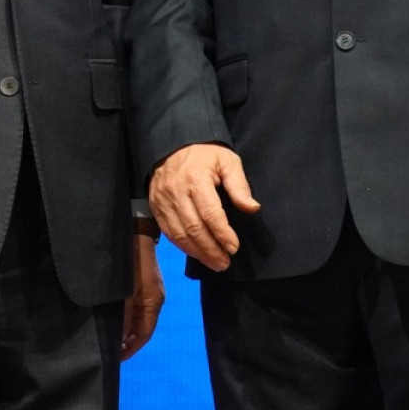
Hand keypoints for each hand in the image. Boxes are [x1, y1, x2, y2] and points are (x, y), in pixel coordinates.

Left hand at [120, 232, 165, 358]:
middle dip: (128, 341)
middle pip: (142, 328)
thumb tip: (120, 337)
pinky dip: (126, 318)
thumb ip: (124, 315)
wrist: (135, 235)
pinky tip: (114, 320)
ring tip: (110, 338)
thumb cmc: (131, 264)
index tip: (117, 358)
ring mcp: (149, 293)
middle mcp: (154, 301)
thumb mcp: (125, 292)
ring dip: (126, 330)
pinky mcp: (142, 287)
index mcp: (153, 304)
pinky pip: (135, 309)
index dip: (131, 348)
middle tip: (110, 351)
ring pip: (138, 319)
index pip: (144, 334)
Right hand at [147, 143, 259, 270]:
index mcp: (195, 179)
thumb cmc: (205, 155)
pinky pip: (169, 233)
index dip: (223, 233)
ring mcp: (163, 201)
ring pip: (179, 234)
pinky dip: (184, 247)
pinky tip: (197, 254)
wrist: (172, 146)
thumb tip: (252, 208)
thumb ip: (239, 186)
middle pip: (194, 228)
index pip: (210, 213)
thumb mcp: (227, 161)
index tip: (234, 247)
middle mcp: (176, 192)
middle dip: (211, 249)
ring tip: (215, 263)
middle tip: (225, 263)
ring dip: (198, 253)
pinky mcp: (156, 208)